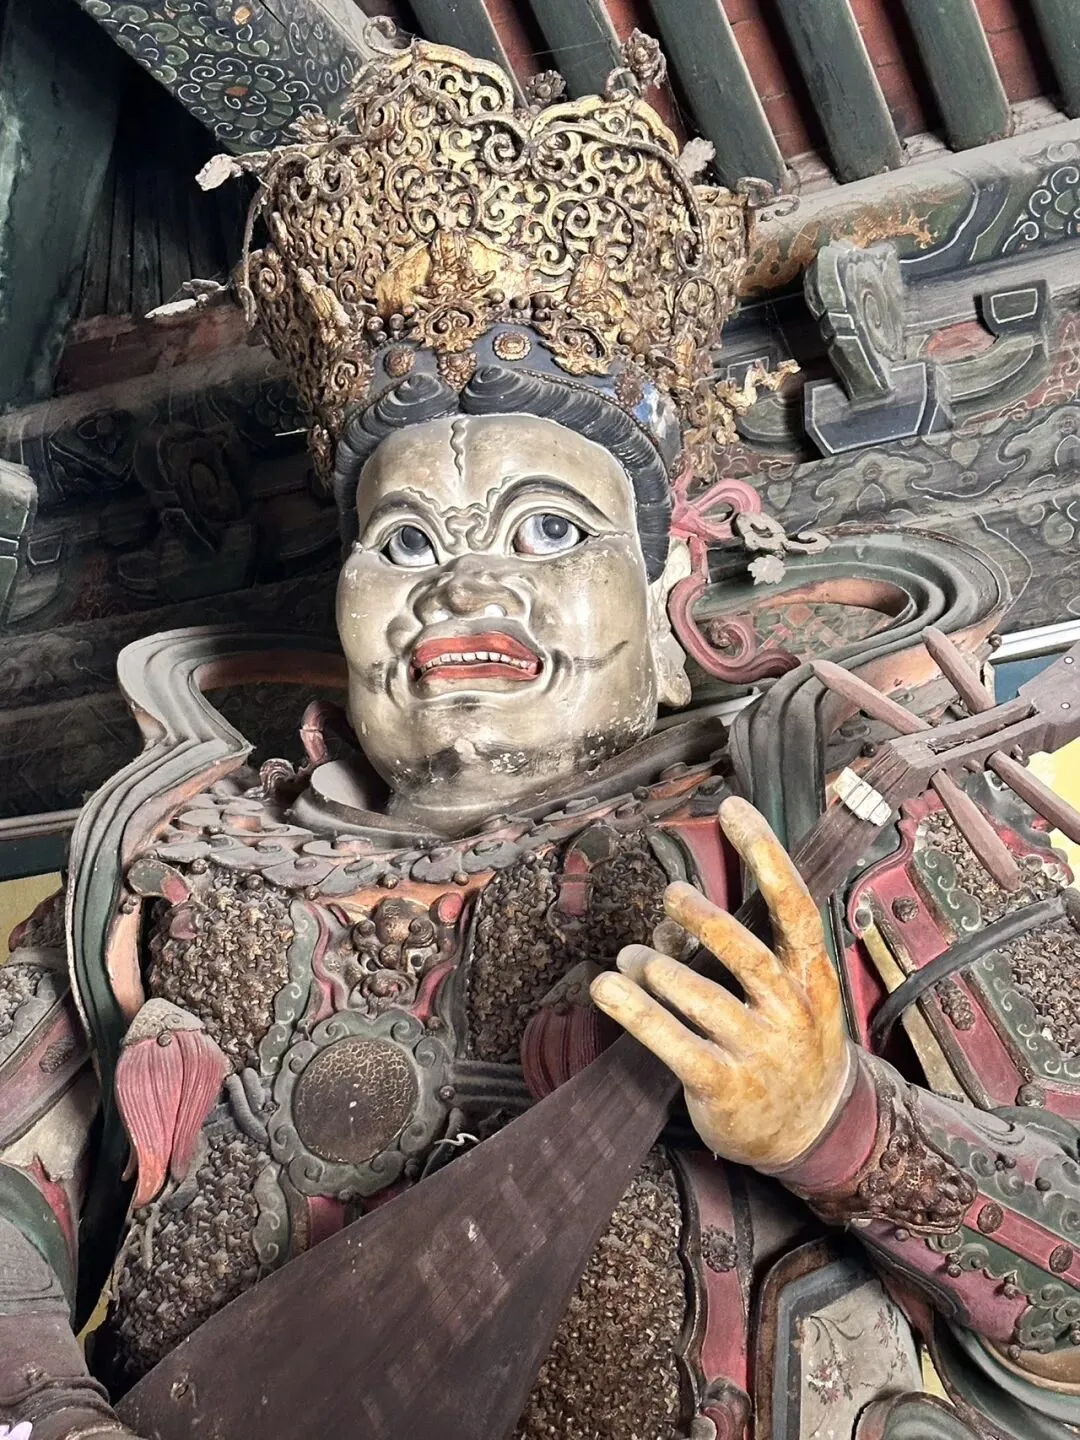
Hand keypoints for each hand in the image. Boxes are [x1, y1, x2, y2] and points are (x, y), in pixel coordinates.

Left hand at [590, 796, 850, 1169]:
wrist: (814, 1132)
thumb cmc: (794, 1045)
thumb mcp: (798, 992)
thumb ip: (752, 946)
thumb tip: (679, 904)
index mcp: (812, 978)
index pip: (794, 904)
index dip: (765, 853)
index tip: (733, 808)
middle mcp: (790, 1011)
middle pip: (745, 951)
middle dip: (704, 918)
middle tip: (672, 894)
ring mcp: (758, 1051)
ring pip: (700, 997)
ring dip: (656, 968)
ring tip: (631, 954)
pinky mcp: (723, 1086)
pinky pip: (673, 1042)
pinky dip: (635, 1012)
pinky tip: (607, 988)